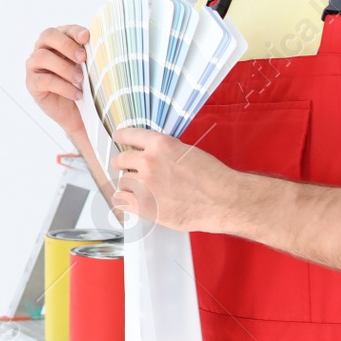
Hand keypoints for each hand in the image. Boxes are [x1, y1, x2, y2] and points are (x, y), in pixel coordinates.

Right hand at [24, 25, 89, 137]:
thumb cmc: (81, 84)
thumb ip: (89, 56)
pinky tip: (77, 94)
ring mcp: (34, 65)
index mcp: (59, 41)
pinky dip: (63, 87)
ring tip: (80, 79)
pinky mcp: (32, 83)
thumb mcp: (89, 68)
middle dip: (66, 45)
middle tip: (82, 58)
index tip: (86, 37)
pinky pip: (44, 80)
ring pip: (42, 56)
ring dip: (64, 67)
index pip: (64, 29)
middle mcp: (43, 49)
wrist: (75, 111)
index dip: (74, 31)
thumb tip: (102, 46)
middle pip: (48, 35)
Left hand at [109, 128, 240, 233]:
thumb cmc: (212, 178)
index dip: (121, 137)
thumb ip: (165, 152)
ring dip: (128, 186)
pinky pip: (121, 201)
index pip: (130, 135)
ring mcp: (144, 184)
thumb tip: (152, 156)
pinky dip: (125, 202)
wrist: (222, 200)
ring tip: (140, 191)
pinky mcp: (143, 205)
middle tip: (124, 169)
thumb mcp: (186, 151)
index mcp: (160, 144)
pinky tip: (131, 202)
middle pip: (120, 160)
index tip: (117, 138)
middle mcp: (148, 161)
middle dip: (121, 164)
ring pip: (122, 182)